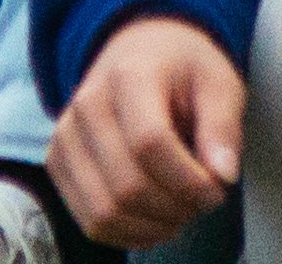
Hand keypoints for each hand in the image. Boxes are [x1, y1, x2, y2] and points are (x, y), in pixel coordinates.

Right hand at [51, 16, 245, 243]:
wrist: (138, 48)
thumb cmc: (182, 70)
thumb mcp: (218, 83)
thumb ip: (223, 127)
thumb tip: (223, 175)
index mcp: (129, 76)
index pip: (150, 143)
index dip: (188, 181)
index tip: (218, 189)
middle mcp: (86, 105)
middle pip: (127, 186)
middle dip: (175, 208)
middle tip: (202, 200)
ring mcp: (66, 135)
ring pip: (105, 212)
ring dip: (153, 226)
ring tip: (180, 209)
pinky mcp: (58, 161)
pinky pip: (90, 221)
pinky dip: (128, 234)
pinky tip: (155, 219)